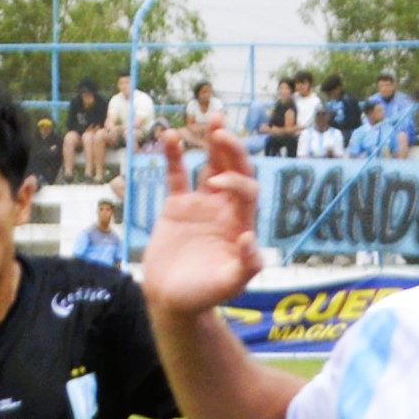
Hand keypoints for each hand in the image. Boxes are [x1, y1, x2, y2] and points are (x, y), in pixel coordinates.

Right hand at [135, 127, 262, 319]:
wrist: (171, 301)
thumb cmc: (204, 296)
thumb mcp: (230, 285)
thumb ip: (246, 265)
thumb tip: (250, 237)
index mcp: (240, 222)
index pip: (246, 189)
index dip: (236, 181)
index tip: (217, 185)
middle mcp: (224, 208)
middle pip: (235, 169)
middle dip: (232, 150)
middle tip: (220, 130)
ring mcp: (200, 205)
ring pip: (211, 165)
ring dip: (214, 143)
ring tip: (214, 117)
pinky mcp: (176, 207)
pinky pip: (177, 176)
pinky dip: (173, 156)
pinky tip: (169, 136)